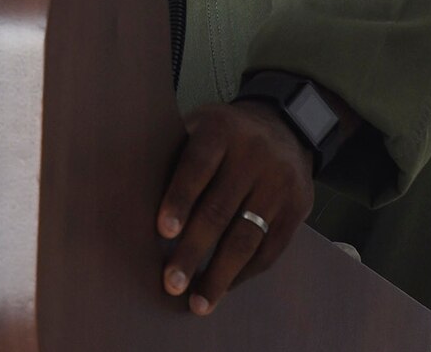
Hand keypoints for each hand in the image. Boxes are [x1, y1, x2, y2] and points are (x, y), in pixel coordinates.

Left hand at [156, 101, 314, 315]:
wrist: (285, 128)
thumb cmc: (223, 137)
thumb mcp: (199, 127)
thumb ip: (174, 154)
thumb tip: (133, 201)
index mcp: (220, 131)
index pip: (197, 167)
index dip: (179, 199)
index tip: (162, 232)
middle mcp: (254, 155)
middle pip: (219, 210)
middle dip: (193, 251)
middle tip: (171, 283)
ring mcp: (279, 183)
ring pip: (247, 237)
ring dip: (220, 275)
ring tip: (198, 303)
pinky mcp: (298, 208)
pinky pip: (270, 249)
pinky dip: (245, 273)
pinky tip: (224, 288)